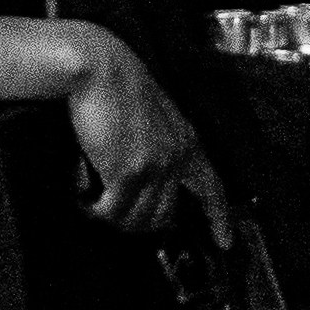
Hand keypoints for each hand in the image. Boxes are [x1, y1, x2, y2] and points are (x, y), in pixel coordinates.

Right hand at [61, 24, 211, 234]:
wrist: (101, 68)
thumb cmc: (120, 86)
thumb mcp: (156, 116)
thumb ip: (161, 145)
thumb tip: (148, 179)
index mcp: (188, 142)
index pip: (212, 188)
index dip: (220, 219)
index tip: (224, 242)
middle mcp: (177, 158)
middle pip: (166, 215)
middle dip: (140, 224)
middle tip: (118, 217)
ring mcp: (154, 167)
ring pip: (139, 218)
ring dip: (115, 218)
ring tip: (95, 206)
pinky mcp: (127, 171)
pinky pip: (112, 210)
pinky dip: (94, 210)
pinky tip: (84, 201)